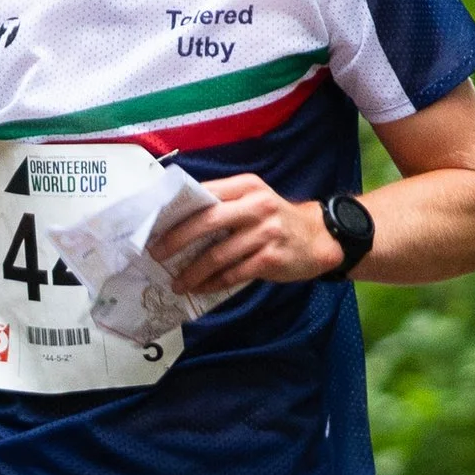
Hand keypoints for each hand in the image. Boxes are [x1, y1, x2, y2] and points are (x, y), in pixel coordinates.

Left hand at [159, 174, 343, 299]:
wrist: (320, 238)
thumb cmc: (276, 220)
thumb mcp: (254, 200)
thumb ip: (223, 205)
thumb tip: (177, 221)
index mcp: (246, 186)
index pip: (204, 194)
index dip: (177, 210)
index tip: (154, 225)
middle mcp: (256, 205)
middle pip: (206, 221)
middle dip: (176, 239)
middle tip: (156, 254)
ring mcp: (265, 232)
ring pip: (218, 254)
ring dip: (192, 271)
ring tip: (176, 282)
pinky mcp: (270, 258)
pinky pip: (233, 273)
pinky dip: (213, 282)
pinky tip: (200, 288)